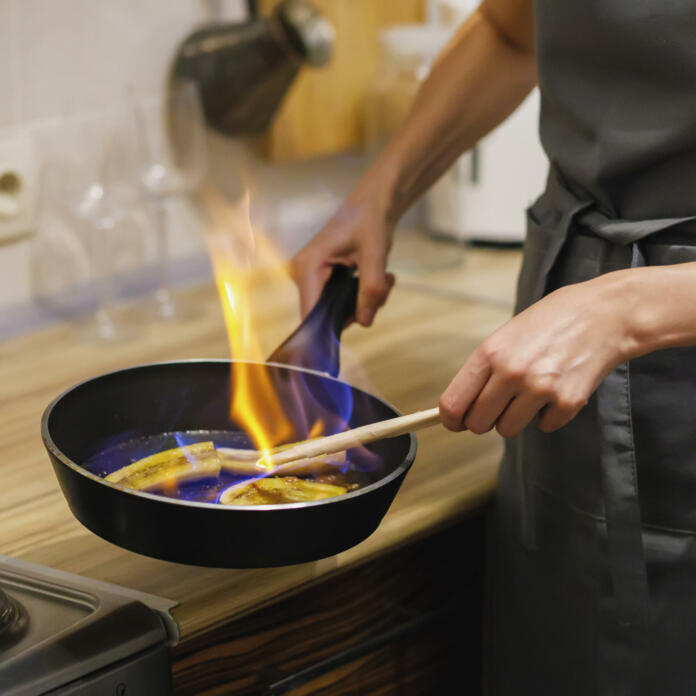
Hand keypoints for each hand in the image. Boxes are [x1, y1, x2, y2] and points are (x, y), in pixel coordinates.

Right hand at [290, 182, 395, 326]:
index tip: (351, 334)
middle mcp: (304, 275)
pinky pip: (343, 301)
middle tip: (384, 286)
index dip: (327, 331)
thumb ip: (370, 289)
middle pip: (328, 315)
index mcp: (308, 267)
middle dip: (360, 307)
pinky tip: (381, 276)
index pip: (310, 314)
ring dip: (366, 300)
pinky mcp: (324, 280)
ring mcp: (313, 279)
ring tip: (385, 277)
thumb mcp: (375, 254)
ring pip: (340, 309)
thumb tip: (364, 322)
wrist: (373, 202)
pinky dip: (364, 294)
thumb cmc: (370, 220)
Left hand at [439, 275, 636, 436]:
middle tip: (500, 403)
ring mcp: (540, 388)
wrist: (605, 314)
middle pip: (478, 424)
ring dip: (516, 418)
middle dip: (485, 419)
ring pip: (507, 429)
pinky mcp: (568, 402)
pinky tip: (557, 389)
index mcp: (489, 353)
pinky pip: (544, 426)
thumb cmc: (550, 322)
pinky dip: (549, 415)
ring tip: (531, 391)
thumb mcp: (505, 337)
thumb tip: (459, 410)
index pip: (453, 404)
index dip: (451, 419)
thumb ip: (482, 371)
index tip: (456, 422)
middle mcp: (511, 372)